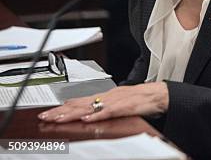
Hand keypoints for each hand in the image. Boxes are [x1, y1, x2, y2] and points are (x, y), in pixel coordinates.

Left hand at [38, 82, 168, 122]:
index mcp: (107, 96)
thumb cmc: (143, 99)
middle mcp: (108, 96)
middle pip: (82, 103)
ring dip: (75, 113)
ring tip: (60, 119)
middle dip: (62, 111)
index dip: (64, 107)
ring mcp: (117, 101)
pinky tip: (88, 119)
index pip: (81, 101)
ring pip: (92, 107)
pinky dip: (98, 115)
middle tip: (46, 116)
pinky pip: (110, 111)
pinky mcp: (127, 106)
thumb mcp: (120, 103)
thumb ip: (105, 108)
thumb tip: (89, 114)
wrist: (161, 94)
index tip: (49, 112)